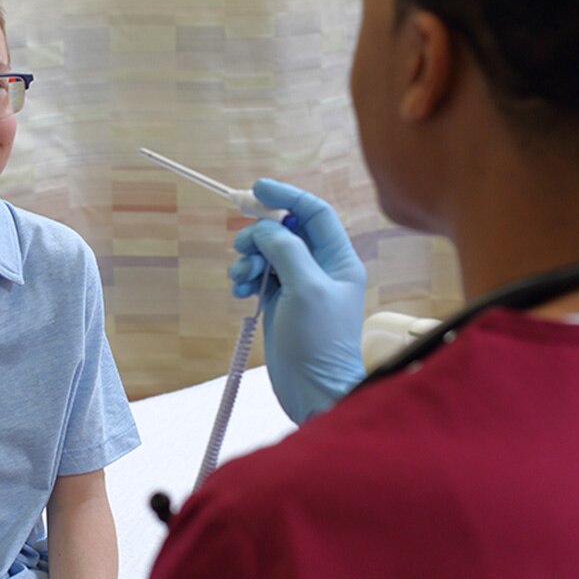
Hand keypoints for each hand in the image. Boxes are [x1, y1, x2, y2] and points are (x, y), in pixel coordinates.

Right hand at [229, 178, 365, 422]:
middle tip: (241, 245)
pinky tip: (240, 292)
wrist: (312, 390)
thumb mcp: (305, 288)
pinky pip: (259, 275)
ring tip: (241, 278)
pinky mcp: (280, 302)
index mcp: (338, 259)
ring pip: (267, 252)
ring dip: (248, 257)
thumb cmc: (319, 341)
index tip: (256, 188)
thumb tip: (263, 228)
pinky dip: (245, 277)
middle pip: (285, 230)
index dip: (286, 196)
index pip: (314, 213)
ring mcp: (299, 285)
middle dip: (259, 233)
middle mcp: (320, 268)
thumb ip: (285, 249)